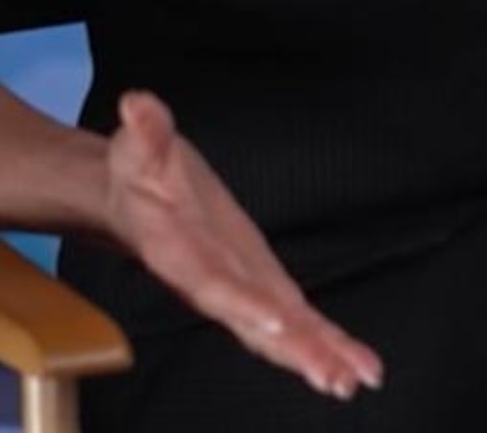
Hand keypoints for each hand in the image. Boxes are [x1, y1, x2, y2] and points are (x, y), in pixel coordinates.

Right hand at [103, 92, 382, 400]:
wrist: (131, 201)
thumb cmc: (137, 175)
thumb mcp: (135, 146)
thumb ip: (143, 131)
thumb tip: (139, 104)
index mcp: (180, 252)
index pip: (210, 281)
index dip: (239, 301)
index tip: (273, 320)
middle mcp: (212, 281)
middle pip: (254, 321)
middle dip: (293, 350)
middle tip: (334, 378)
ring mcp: (240, 289)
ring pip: (279, 332)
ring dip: (317, 357)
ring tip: (354, 381)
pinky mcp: (260, 287)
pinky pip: (294, 322)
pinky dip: (324, 346)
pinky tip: (355, 369)